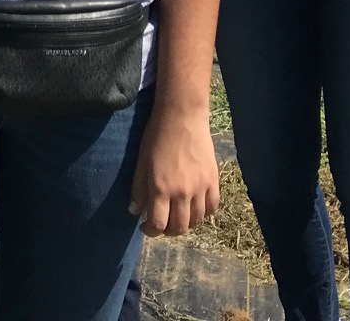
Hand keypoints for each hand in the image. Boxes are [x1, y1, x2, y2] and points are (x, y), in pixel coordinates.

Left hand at [131, 109, 218, 236]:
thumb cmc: (156, 137)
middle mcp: (182, 193)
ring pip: (197, 221)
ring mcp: (201, 189)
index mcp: (161, 189)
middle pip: (179, 227)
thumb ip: (138, 189)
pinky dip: (204, 213)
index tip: (145, 227)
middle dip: (168, 231)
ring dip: (186, 224)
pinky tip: (195, 208)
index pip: (158, 224)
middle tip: (161, 225)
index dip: (150, 231)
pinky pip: (212, 208)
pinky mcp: (214, 182)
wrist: (182, 118)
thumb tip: (135, 212)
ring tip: (177, 217)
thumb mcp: (141, 162)